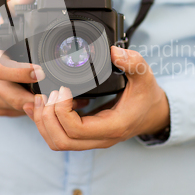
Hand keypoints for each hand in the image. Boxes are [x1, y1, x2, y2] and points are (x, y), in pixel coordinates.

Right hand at [0, 0, 88, 116]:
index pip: (2, 68)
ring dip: (39, 107)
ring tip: (63, 103)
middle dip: (35, 97)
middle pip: (9, 94)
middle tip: (58, 95)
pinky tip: (52, 109)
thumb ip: (18, 2)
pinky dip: (34, 113)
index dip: (20, 72)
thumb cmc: (2, 39)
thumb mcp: (7, 16)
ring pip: (14, 107)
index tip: (41, 71)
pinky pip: (16, 114)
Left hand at [25, 47, 169, 149]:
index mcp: (112, 126)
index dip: (62, 109)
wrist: (152, 113)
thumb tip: (115, 52)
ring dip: (43, 122)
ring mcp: (91, 139)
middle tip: (48, 94)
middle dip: (47, 117)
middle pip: (61, 141)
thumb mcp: (145, 76)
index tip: (63, 89)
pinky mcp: (84, 135)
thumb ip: (133, 63)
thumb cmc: (146, 96)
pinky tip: (43, 105)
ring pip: (57, 142)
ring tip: (42, 98)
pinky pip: (59, 136)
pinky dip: (46, 123)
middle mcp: (100, 138)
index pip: (76, 129)